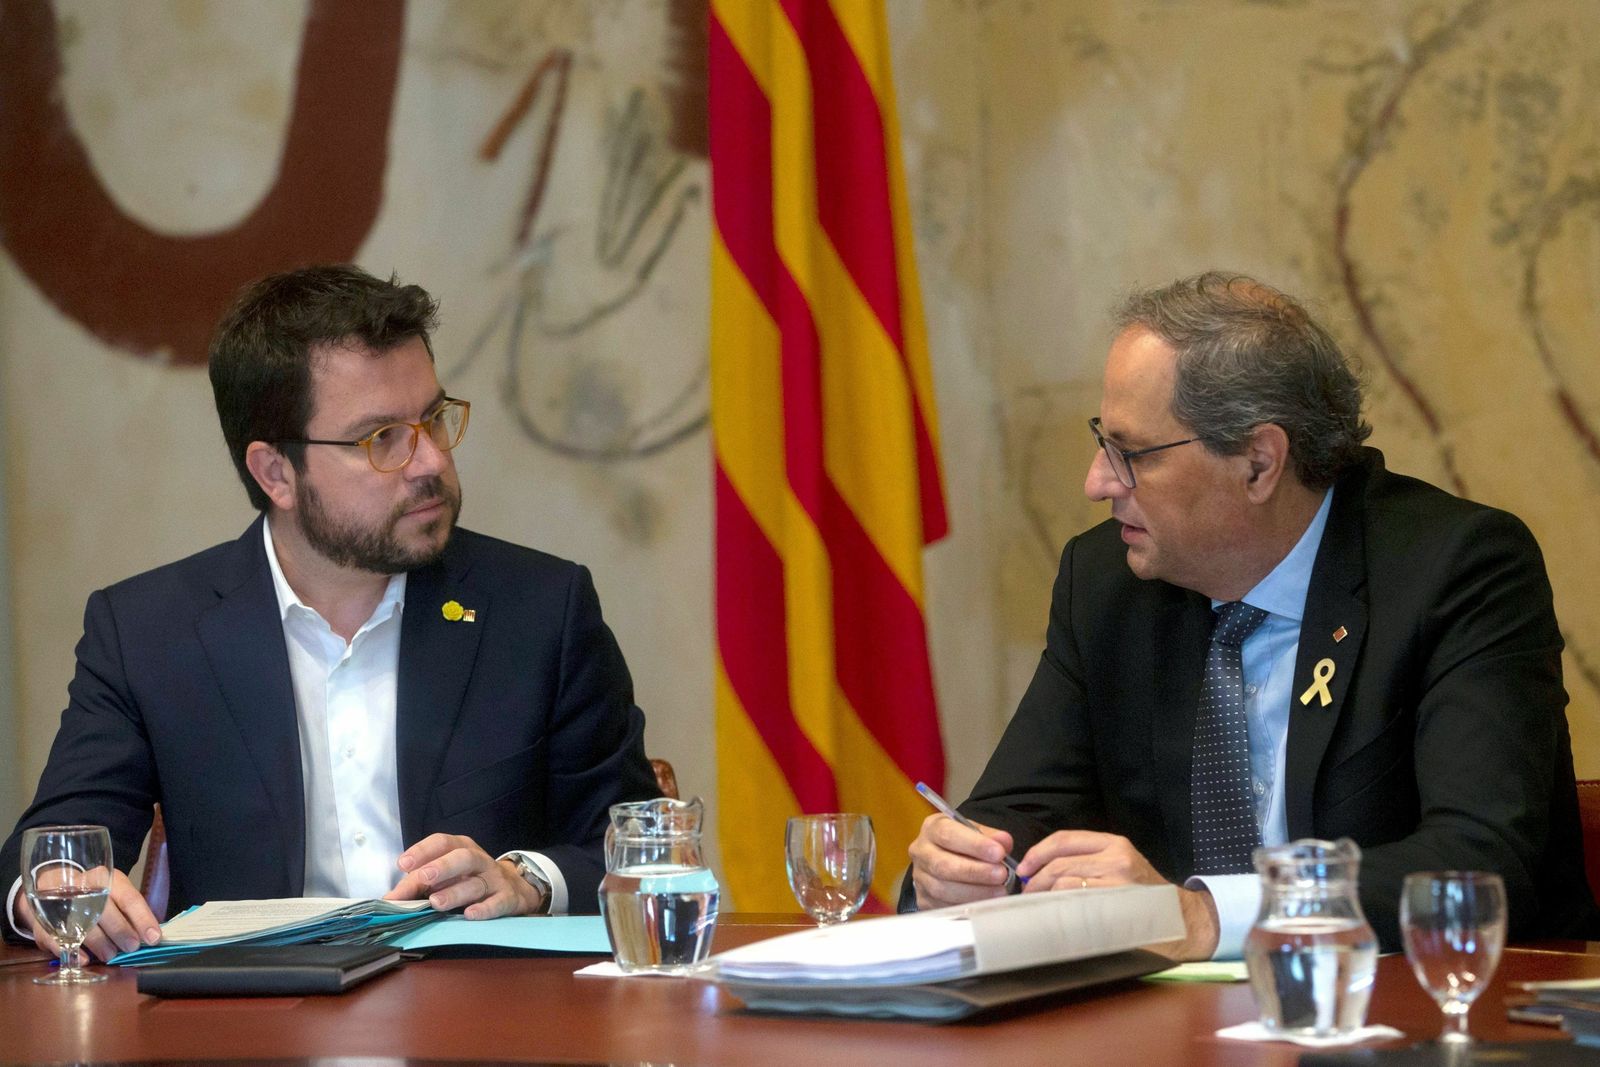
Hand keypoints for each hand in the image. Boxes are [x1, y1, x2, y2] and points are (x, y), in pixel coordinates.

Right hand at [15, 868, 160, 961]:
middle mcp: (86, 887)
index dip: (143, 919)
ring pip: (83, 923)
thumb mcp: (115, 896)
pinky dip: (71, 950)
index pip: (130, 899)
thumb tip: (151, 937)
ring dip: (99, 943)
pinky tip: (83, 959)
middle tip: (131, 947)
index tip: (153, 938)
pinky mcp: (44, 918)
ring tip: (110, 955)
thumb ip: (130, 914)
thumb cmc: (95, 895)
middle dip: (120, 931)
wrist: (54, 885)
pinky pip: (56, 935)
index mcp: (110, 880)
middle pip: (105, 910)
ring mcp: (63, 901)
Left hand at [385, 833, 543, 918]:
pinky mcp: (507, 898)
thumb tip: (389, 900)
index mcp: (461, 848)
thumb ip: (418, 884)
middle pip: (463, 858)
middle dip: (442, 867)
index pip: (442, 842)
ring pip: (476, 883)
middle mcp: (479, 860)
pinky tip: (470, 915)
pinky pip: (497, 903)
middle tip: (423, 878)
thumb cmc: (470, 879)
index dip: (423, 851)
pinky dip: (484, 909)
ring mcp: (494, 879)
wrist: (515, 888)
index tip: (403, 864)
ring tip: (436, 903)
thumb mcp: (446, 876)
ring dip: (456, 892)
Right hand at [908, 812, 1015, 909]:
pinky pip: (943, 907)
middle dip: (975, 872)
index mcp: (932, 829)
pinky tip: (985, 903)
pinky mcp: (923, 900)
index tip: (998, 853)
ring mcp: (920, 878)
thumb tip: (1004, 841)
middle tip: (1001, 875)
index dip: (974, 845)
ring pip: (942, 890)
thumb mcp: (975, 832)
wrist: (940, 860)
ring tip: (998, 891)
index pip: (948, 835)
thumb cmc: (960, 844)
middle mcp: (921, 852)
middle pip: (943, 865)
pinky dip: (967, 906)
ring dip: (974, 893)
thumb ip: (990, 836)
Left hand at [1017, 830, 1219, 959]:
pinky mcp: (1118, 904)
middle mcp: (1116, 857)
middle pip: (1059, 863)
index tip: (1023, 868)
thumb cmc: (1144, 894)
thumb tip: (1042, 869)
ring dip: (1044, 897)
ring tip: (1038, 907)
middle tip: (1026, 894)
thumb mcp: (1120, 865)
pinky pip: (1076, 904)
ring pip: (1064, 884)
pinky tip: (1054, 916)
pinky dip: (1058, 910)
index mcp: (1114, 843)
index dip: (1037, 853)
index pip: (1064, 839)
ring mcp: (1118, 881)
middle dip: (1035, 880)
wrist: (1182, 919)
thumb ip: (1088, 860)